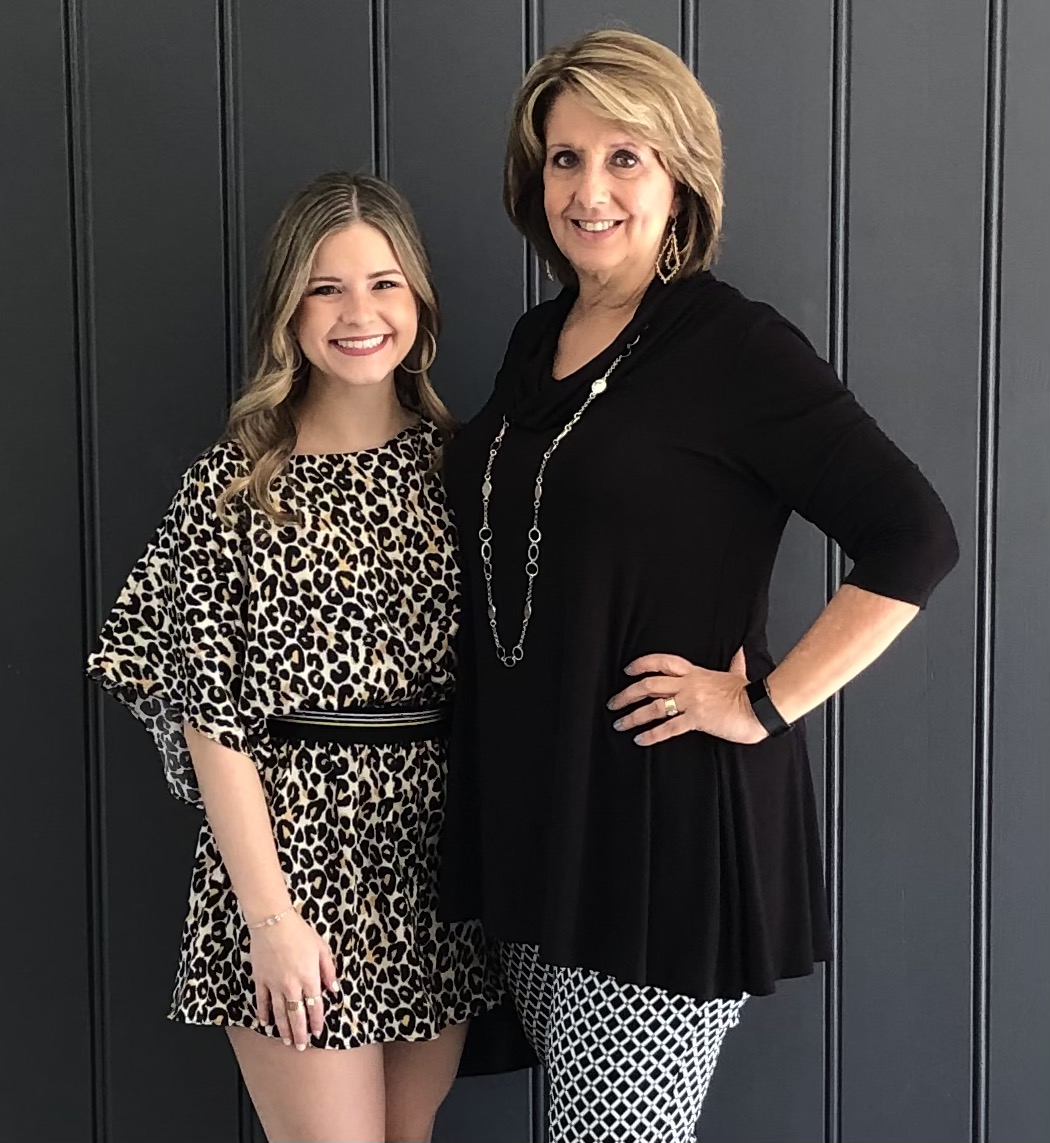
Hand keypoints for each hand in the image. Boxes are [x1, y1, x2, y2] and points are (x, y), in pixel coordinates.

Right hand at [249, 911, 338, 1049]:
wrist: (273, 922)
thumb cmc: (300, 933)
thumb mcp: (321, 948)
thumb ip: (328, 970)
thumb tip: (334, 989)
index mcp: (309, 978)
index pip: (315, 1006)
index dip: (317, 1021)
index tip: (318, 1033)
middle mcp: (292, 986)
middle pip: (297, 1015)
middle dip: (301, 1033)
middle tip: (302, 1047)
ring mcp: (274, 984)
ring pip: (280, 1013)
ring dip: (284, 1029)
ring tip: (287, 1041)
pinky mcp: (260, 980)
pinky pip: (262, 1001)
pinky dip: (264, 1014)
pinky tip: (265, 1023)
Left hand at [607, 648, 765, 745]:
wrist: (761, 706)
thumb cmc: (750, 693)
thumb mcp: (738, 673)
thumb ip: (735, 662)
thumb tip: (739, 651)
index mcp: (695, 672)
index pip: (662, 663)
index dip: (642, 665)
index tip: (628, 671)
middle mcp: (688, 685)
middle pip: (649, 685)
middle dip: (628, 694)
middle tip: (614, 703)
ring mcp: (691, 702)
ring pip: (654, 707)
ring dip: (633, 716)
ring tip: (619, 724)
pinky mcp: (697, 720)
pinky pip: (668, 728)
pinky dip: (652, 734)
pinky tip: (640, 739)